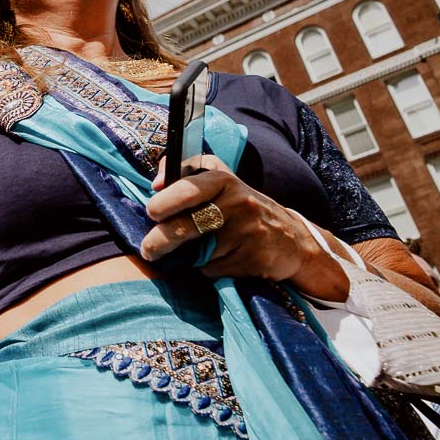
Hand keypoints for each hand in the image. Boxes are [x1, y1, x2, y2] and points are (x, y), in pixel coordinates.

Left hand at [143, 155, 348, 299]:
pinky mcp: (253, 260)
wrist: (291, 239)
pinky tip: (222, 259)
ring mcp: (247, 234)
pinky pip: (213, 269)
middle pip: (188, 226)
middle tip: (147, 250)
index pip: (190, 189)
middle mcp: (238, 204)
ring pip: (198, 252)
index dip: (166, 201)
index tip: (151, 212)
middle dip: (160, 241)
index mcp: (224, 181)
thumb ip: (186, 170)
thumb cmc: (239, 205)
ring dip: (186, 256)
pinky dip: (208, 268)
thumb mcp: (219, 178)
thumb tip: (157, 183)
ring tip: (192, 251)